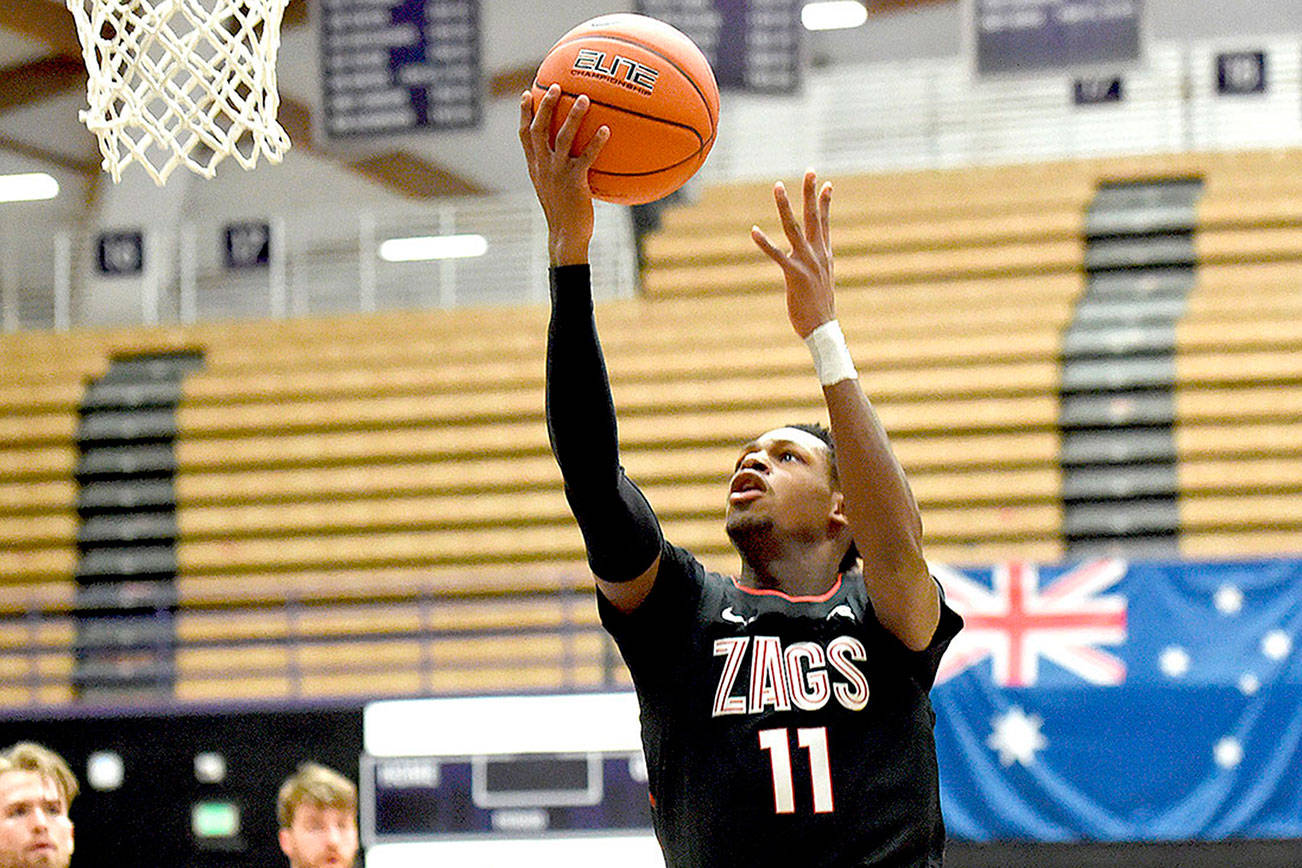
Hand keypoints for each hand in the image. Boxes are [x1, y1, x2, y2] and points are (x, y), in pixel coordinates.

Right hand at [519, 85, 609, 265]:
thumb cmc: (565, 213)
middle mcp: (543, 166)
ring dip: (573, 116)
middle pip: (539, 129)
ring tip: (584, 98)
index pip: (524, 135)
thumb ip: (557, 170)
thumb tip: (572, 155)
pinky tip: (606, 130)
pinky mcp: (573, 182)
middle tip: (555, 86)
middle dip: (545, 105)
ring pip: (561, 138)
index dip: (524, 114)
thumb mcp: (555, 189)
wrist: (565, 235)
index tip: (527, 94)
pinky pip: (586, 157)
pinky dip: (596, 142)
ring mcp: (557, 173)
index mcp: (535, 167)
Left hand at [751, 169, 834, 338]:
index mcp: (825, 255)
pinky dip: (765, 242)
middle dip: (811, 193)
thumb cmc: (819, 307)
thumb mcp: (821, 280)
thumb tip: (809, 256)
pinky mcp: (794, 275)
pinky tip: (754, 231)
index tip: (827, 183)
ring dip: (785, 206)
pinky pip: (777, 255)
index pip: (826, 223)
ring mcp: (807, 263)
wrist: (822, 329)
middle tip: (810, 170)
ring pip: (794, 228)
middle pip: (815, 217)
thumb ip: (816, 264)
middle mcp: (818, 254)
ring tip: (778, 186)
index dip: (826, 203)